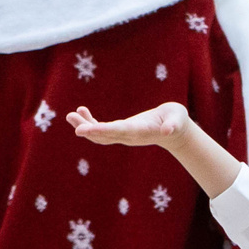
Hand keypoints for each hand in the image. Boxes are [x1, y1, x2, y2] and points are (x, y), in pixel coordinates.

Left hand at [67, 103, 190, 147]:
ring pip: (99, 134)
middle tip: (71, 119)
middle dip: (87, 129)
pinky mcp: (121, 131)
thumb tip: (168, 130)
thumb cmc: (176, 121)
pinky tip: (81, 111)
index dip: (100, 130)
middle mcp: (128, 136)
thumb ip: (173, 125)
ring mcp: (123, 136)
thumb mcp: (177, 120)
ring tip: (70, 114)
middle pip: (104, 135)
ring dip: (84, 125)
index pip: (117, 132)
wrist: (174, 131)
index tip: (83, 130)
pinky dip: (90, 122)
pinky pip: (101, 129)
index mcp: (139, 132)